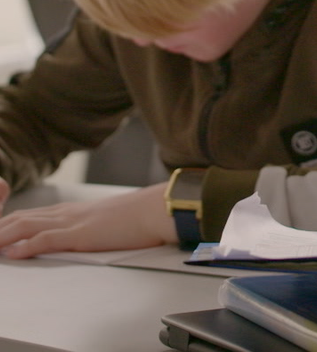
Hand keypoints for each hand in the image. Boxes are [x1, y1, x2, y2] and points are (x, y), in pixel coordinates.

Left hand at [0, 182, 173, 257]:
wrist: (156, 209)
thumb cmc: (139, 216)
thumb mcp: (107, 220)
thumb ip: (89, 226)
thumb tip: (81, 236)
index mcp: (72, 210)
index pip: (28, 215)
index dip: (6, 223)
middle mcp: (67, 213)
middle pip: (20, 218)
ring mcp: (72, 222)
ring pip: (25, 226)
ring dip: (3, 236)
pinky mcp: (80, 234)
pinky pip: (46, 239)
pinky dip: (26, 246)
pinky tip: (13, 253)